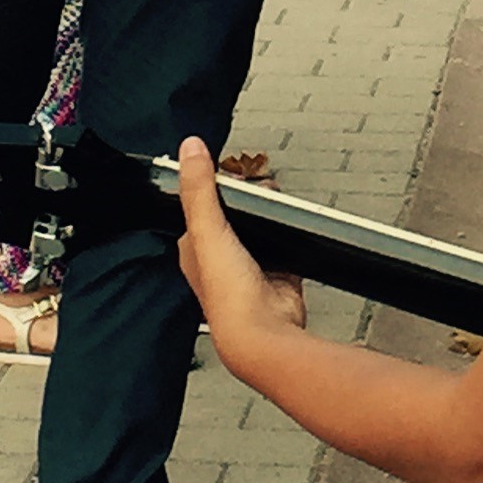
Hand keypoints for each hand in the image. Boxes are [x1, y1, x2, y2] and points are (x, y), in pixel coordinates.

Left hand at [174, 137, 307, 366]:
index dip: (212, 184)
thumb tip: (190, 148)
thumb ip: (199, 188)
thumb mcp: (208, 230)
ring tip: (276, 199)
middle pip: (233, 214)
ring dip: (269, 213)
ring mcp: (250, 266)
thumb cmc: (228, 296)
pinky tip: (292, 225)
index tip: (228, 167)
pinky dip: (291, 233)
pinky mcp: (279, 272)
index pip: (199, 205)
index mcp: (194, 248)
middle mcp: (220, 258)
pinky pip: (286, 243)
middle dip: (249, 197)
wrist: (265, 334)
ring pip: (260, 226)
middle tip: (259, 184)